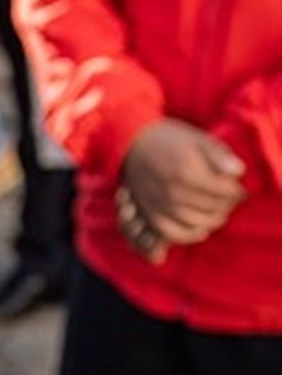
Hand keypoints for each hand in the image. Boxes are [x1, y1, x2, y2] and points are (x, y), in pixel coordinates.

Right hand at [121, 119, 246, 246]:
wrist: (133, 143)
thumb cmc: (171, 139)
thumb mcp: (199, 139)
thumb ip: (220, 156)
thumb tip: (239, 172)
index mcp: (188, 172)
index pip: (224, 191)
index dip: (237, 192)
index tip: (240, 189)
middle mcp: (173, 192)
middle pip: (212, 208)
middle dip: (226, 206)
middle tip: (231, 202)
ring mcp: (160, 205)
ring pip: (195, 223)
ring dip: (211, 221)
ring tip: (218, 214)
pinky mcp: (150, 213)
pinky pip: (171, 233)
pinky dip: (188, 235)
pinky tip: (199, 229)